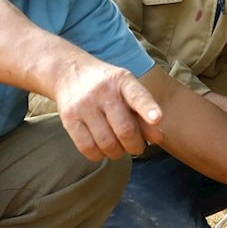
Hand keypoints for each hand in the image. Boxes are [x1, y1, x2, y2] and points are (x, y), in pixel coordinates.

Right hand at [50, 57, 164, 160]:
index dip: (148, 109)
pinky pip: (87, 148)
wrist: (68, 72)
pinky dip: (99, 155)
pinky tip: (102, 149)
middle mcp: (102, 91)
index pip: (137, 95)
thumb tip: (158, 138)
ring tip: (120, 148)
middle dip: (136, 146)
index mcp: (122, 80)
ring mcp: (83, 105)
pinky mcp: (69, 118)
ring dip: (118, 153)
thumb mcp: (126, 88)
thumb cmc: (106, 86)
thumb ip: (143, 111)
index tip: (157, 119)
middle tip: (137, 147)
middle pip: (124, 129)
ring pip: (107, 143)